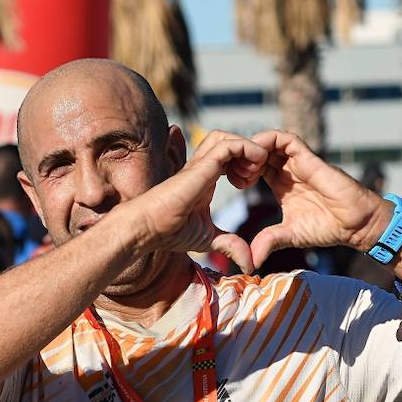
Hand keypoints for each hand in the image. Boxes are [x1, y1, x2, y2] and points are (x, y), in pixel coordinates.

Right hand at [129, 130, 268, 273]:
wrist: (149, 228)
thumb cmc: (171, 232)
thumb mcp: (210, 239)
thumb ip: (230, 245)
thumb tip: (250, 265)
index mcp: (206, 178)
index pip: (228, 156)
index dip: (244, 164)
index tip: (249, 185)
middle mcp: (204, 167)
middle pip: (229, 140)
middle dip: (247, 154)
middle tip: (253, 177)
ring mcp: (202, 164)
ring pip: (229, 137)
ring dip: (247, 150)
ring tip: (251, 175)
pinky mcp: (202, 165)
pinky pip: (230, 145)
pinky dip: (245, 152)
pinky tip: (247, 176)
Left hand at [246, 130, 393, 268]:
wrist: (354, 223)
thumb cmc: (327, 227)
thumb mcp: (290, 235)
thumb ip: (269, 241)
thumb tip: (251, 261)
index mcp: (281, 183)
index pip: (253, 166)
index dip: (239, 170)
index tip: (233, 185)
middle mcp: (287, 169)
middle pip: (257, 150)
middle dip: (241, 157)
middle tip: (233, 175)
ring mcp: (297, 161)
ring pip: (268, 140)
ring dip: (251, 149)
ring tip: (245, 170)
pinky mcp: (307, 157)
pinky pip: (284, 139)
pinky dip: (267, 143)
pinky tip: (258, 162)